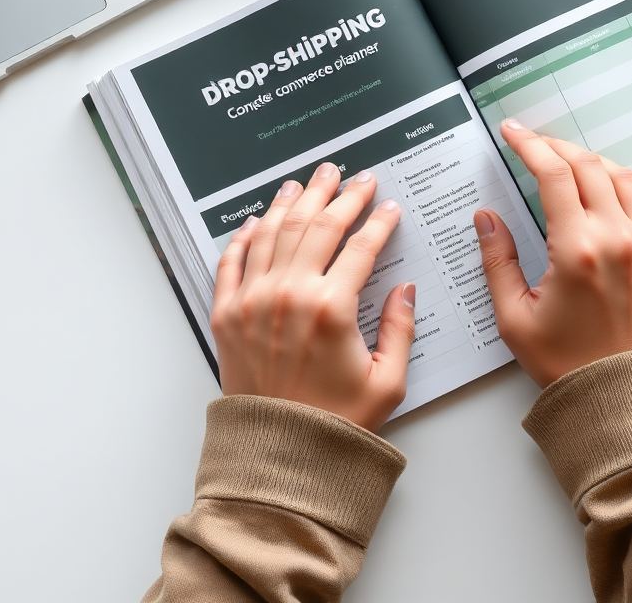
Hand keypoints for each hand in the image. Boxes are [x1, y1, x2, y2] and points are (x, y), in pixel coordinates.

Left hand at [210, 164, 416, 431]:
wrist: (278, 457)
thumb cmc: (335, 424)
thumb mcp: (388, 381)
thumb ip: (401, 328)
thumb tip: (405, 289)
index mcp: (333, 308)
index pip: (362, 246)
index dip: (379, 221)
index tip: (389, 206)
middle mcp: (290, 294)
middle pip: (319, 225)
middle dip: (340, 195)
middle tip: (352, 175)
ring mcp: (253, 301)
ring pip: (275, 232)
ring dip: (294, 200)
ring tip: (307, 180)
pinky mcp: (226, 314)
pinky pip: (232, 260)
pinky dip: (245, 235)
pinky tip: (258, 218)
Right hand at [474, 120, 631, 388]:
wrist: (620, 398)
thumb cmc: (565, 363)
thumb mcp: (514, 317)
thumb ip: (497, 260)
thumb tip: (485, 217)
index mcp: (576, 249)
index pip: (553, 174)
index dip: (530, 145)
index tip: (513, 132)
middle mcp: (618, 239)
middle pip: (588, 166)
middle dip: (557, 148)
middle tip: (535, 146)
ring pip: (624, 178)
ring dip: (595, 164)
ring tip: (572, 167)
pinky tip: (623, 194)